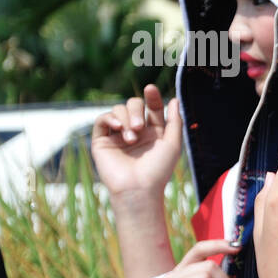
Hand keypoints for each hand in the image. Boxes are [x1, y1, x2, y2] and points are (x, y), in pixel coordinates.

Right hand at [90, 85, 182, 200]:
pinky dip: (110, 119)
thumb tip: (174, 99)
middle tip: (138, 127)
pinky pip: (102, 119)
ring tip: (131, 138)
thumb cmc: (158, 169)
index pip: (152, 107)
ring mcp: (118, 135)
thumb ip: (174, 121)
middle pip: (134, 104)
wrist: (138, 188)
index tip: (151, 89)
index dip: (152, 96)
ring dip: (125, 119)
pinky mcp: (102, 140)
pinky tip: (118, 128)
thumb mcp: (173, 144)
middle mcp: (135, 131)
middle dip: (136, 110)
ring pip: (118, 109)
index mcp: (154, 132)